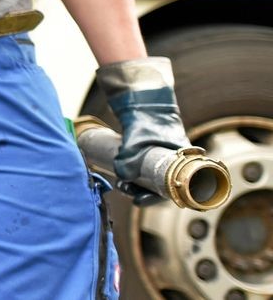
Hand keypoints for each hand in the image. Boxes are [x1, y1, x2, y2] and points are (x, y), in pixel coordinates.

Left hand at [98, 57, 192, 205]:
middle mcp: (177, 163)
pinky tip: (123, 179)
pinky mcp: (154, 156)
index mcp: (182, 161)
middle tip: (125, 191)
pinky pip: (147, 173)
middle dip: (143, 193)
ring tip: (121, 185)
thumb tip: (122, 176)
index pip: (174, 189)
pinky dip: (136, 178)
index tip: (139, 201)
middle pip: (162, 188)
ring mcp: (165, 160)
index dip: (155, 198)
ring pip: (153, 181)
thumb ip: (128, 158)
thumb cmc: (149, 120)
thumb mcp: (137, 139)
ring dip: (137, 186)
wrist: (146, 102)